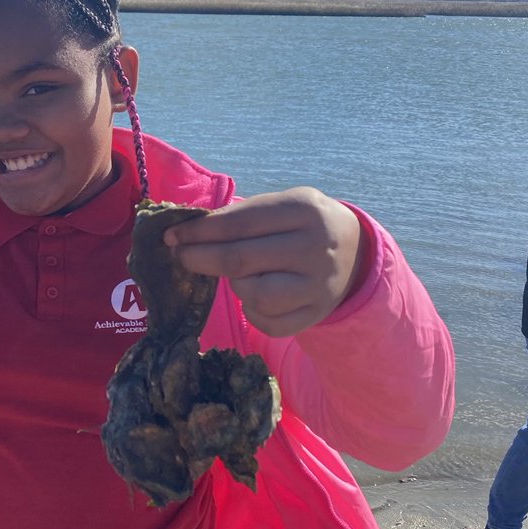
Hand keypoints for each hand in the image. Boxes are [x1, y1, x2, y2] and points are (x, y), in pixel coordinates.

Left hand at [163, 187, 365, 336]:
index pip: (239, 223)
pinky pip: (268, 322)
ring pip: (253, 295)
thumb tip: (189, 232)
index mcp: (304, 210)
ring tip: (241, 274)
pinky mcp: (316, 315)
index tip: (171, 236)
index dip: (199, 232)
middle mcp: (315, 248)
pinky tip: (256, 296)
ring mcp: (319, 285)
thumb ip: (242, 216)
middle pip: (240, 260)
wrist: (356, 253)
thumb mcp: (283, 206)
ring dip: (235, 285)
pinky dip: (252, 311)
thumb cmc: (303, 225)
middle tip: (180, 256)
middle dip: (200, 258)